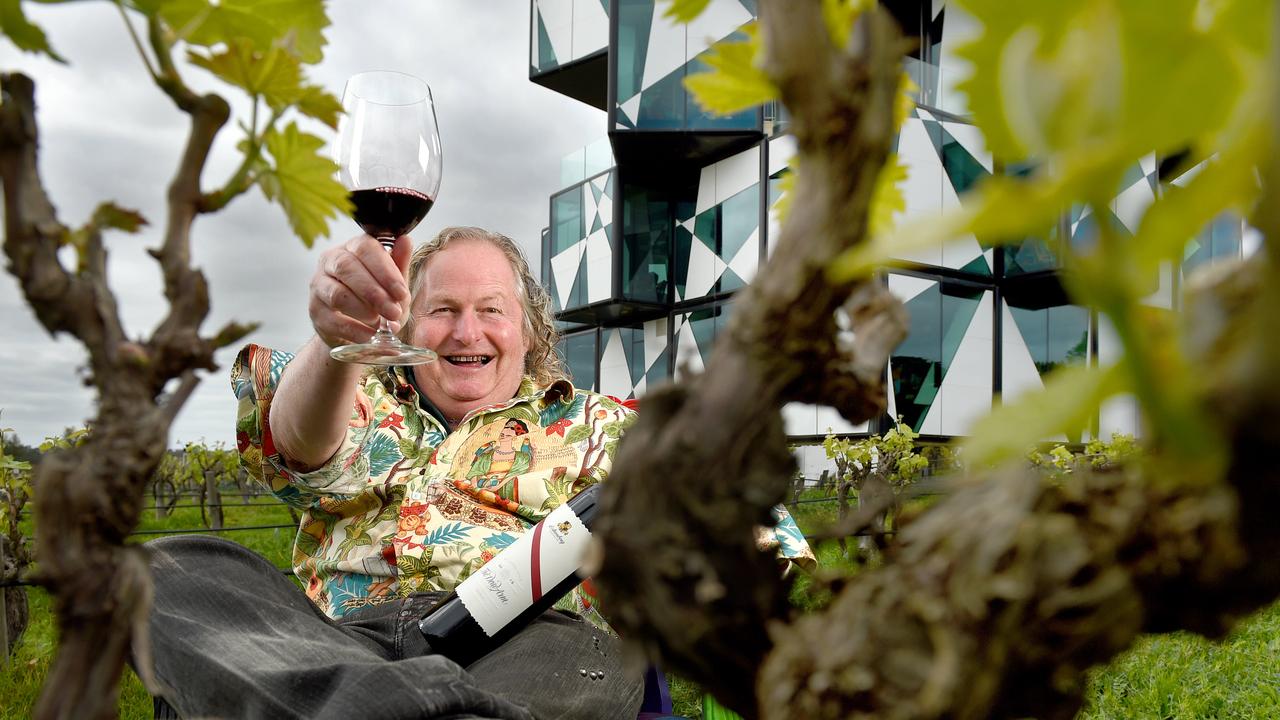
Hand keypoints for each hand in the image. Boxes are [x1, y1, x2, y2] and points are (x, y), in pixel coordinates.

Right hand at [309, 234, 412, 348]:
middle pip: (347, 268)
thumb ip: (398, 263)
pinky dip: (355, 330)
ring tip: (382, 324)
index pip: (365, 248)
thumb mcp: (392, 282)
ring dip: (364, 311)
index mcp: (352, 247)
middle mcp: (330, 261)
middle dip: (374, 292)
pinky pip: (333, 320)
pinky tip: (370, 336)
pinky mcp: (315, 311)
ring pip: (337, 294)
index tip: (401, 293)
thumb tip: (405, 240)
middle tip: (394, 312)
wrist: (356, 328)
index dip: (385, 270)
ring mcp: (318, 285)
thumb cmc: (376, 299)